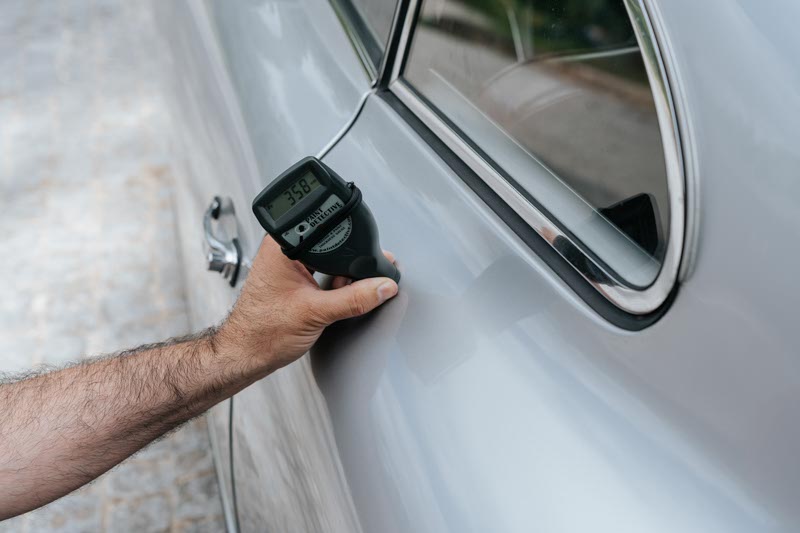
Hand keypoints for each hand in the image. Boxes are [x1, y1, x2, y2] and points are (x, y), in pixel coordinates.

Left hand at [214, 236, 398, 371]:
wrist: (246, 355)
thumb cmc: (262, 332)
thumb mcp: (317, 313)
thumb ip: (355, 299)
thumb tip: (383, 286)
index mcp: (282, 245)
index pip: (329, 233)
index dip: (353, 246)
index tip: (371, 260)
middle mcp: (283, 249)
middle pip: (332, 245)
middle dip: (349, 265)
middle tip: (360, 282)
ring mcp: (287, 264)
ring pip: (329, 260)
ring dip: (341, 277)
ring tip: (336, 296)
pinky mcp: (292, 278)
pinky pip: (322, 272)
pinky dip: (333, 284)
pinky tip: (332, 300)